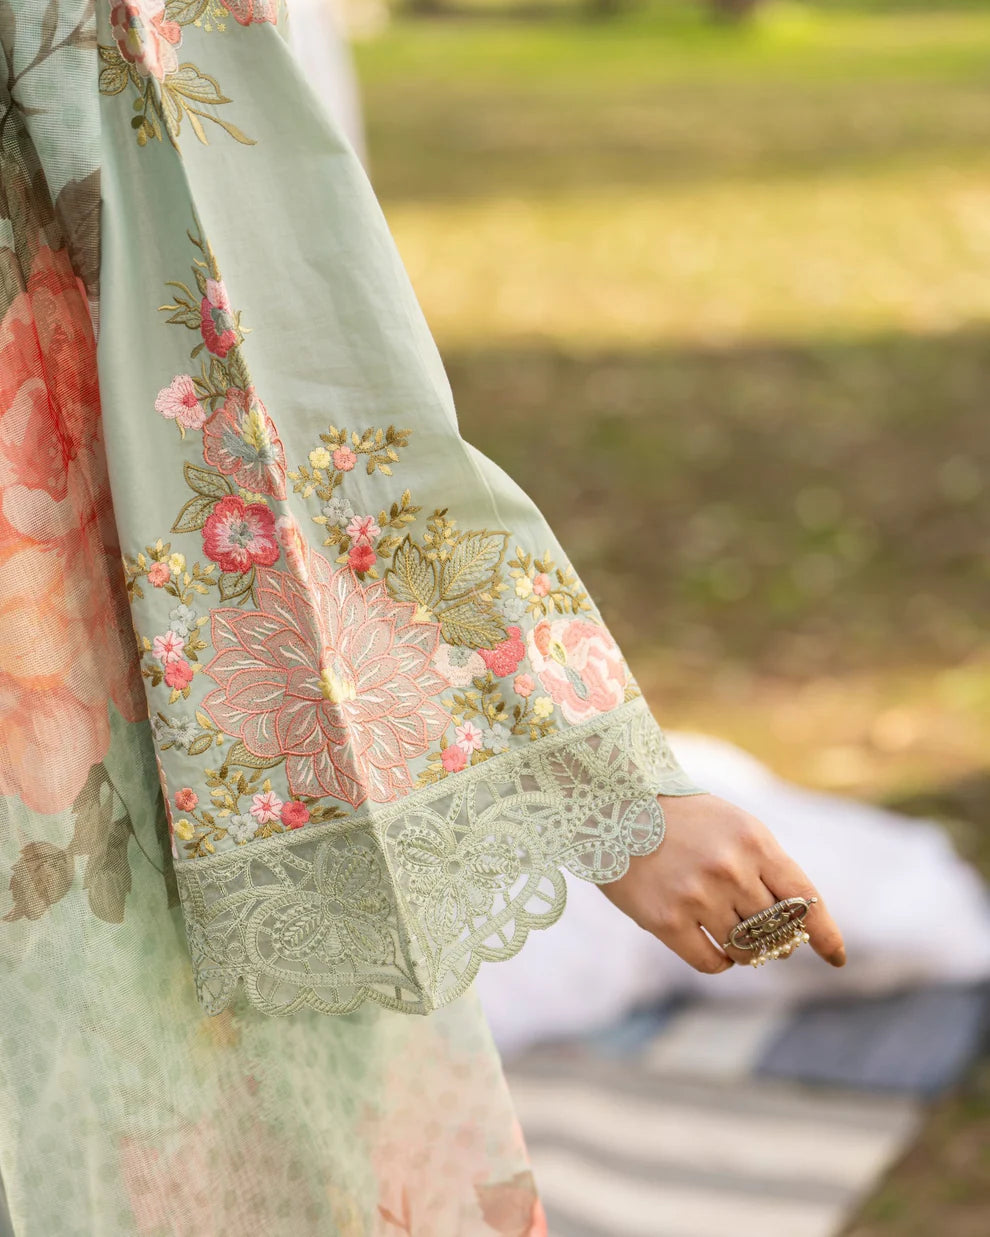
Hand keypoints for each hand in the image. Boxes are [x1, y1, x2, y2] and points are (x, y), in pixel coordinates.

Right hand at [599, 793, 845, 973]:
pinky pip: (712, 962)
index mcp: (754, 840)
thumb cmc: (683, 819)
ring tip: (728, 930)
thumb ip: (768, 868)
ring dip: (745, 950)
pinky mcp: (665, 920)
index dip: (825, 935)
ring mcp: (697, 896)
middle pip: (775, 929)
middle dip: (775, 938)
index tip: (836, 958)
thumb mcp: (734, 827)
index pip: (805, 899)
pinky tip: (711, 945)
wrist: (615, 808)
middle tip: (762, 933)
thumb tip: (796, 930)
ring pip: (745, 949)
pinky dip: (720, 961)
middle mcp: (730, 869)